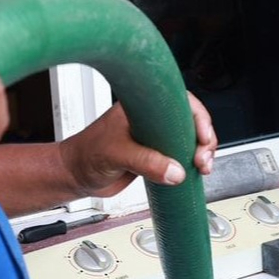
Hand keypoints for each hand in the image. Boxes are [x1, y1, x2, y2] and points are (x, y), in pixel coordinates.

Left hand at [58, 93, 215, 198]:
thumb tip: (175, 172)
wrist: (74, 176)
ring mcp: (153, 138)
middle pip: (189, 121)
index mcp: (141, 107)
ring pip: (187, 141)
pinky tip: (192, 173)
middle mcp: (150, 119)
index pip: (178, 101)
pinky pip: (179, 158)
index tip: (203, 136)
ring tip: (201, 167)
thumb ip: (146, 162)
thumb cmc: (85, 155)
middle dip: (203, 139)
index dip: (197, 116)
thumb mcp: (116, 154)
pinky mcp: (154, 156)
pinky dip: (189, 166)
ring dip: (199, 154)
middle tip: (202, 158)